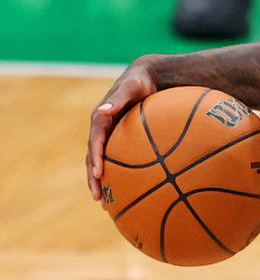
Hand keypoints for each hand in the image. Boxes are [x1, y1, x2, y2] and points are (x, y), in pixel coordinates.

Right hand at [86, 58, 158, 201]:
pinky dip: (117, 173)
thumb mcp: (130, 86)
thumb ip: (117, 99)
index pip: (95, 142)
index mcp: (101, 119)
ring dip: (101, 181)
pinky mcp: (119, 139)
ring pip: (102, 162)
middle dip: (94, 178)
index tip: (98, 173)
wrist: (146, 77)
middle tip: (98, 197)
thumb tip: (102, 111)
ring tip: (104, 202)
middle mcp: (102, 129)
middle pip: (93, 158)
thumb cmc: (139, 81)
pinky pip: (117, 159)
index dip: (96, 157)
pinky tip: (126, 190)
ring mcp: (110, 135)